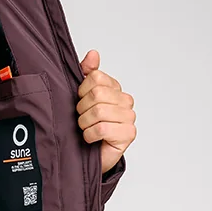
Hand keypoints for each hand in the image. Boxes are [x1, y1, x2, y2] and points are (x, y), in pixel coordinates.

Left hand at [75, 50, 135, 172]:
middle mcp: (126, 101)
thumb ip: (86, 74)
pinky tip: (92, 139)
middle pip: (97, 94)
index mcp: (115, 89)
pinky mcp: (128, 134)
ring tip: (87, 129)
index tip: (81, 103)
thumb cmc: (87, 126)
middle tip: (83, 120)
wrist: (90, 156)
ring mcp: (129, 117)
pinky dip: (90, 135)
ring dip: (85, 124)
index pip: (96, 78)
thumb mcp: (81, 97)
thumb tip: (93, 53)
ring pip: (98, 111)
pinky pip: (101, 128)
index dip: (82, 92)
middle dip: (82, 109)